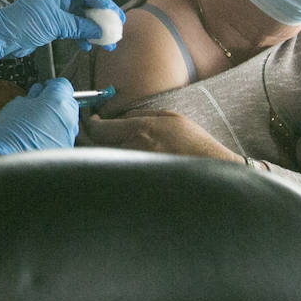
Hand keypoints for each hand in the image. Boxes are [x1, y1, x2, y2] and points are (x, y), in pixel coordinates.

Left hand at [0, 0, 123, 60]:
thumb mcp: (56, 24)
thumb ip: (80, 26)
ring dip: (92, 30)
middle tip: (115, 28)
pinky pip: (70, 28)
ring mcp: (54, 11)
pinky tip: (87, 46)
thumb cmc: (24, 23)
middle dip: (100, 17)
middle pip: (85, 4)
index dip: (102, 0)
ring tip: (106, 43)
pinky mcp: (50, 25)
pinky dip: (79, 36)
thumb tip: (99, 30)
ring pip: (79, 18)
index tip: (114, 13)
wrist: (3, 37)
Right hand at [0, 78, 80, 158]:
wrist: (11, 165)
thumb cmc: (11, 135)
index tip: (43, 88)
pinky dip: (54, 134)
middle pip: (67, 102)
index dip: (50, 85)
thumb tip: (37, 94)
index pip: (62, 84)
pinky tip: (38, 139)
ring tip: (35, 125)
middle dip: (54, 102)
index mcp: (57, 101)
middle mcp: (69, 116)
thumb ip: (31, 97)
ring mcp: (70, 134)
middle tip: (37, 106)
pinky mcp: (67, 149)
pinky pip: (63, 135)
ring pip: (66, 119)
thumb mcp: (16, 106)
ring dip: (55, 118)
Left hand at [80, 109, 238, 160]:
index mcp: (141, 131)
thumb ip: (140, 116)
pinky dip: (106, 169)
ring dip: (94, 154)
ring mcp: (133, 171)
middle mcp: (133, 151)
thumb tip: (117, 118)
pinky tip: (112, 164)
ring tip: (99, 148)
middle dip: (87, 138)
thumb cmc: (194, 144)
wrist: (213, 172)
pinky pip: (113, 175)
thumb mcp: (171, 118)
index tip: (92, 121)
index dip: (91, 124)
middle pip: (93, 146)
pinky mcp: (135, 185)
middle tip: (88, 133)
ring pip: (100, 162)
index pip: (100, 128)